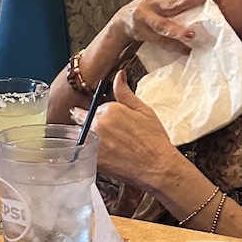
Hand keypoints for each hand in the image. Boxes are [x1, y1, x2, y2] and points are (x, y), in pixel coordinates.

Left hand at [72, 71, 178, 189]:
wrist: (158, 167)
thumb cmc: (154, 140)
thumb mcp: (144, 111)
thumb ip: (125, 92)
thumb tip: (118, 75)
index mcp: (109, 109)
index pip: (94, 107)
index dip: (101, 115)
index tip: (110, 123)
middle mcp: (98, 124)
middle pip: (84, 121)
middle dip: (92, 125)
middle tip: (112, 137)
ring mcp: (94, 142)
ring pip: (83, 136)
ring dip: (90, 139)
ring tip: (112, 147)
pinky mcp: (93, 159)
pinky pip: (84, 152)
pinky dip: (90, 153)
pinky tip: (109, 156)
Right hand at [117, 0, 207, 50]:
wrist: (124, 20)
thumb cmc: (149, 8)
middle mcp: (151, 3)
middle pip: (170, 4)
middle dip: (186, 2)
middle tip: (201, 1)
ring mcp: (145, 18)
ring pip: (162, 25)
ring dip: (177, 31)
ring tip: (191, 35)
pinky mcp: (142, 33)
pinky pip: (160, 41)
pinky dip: (173, 46)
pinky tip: (185, 49)